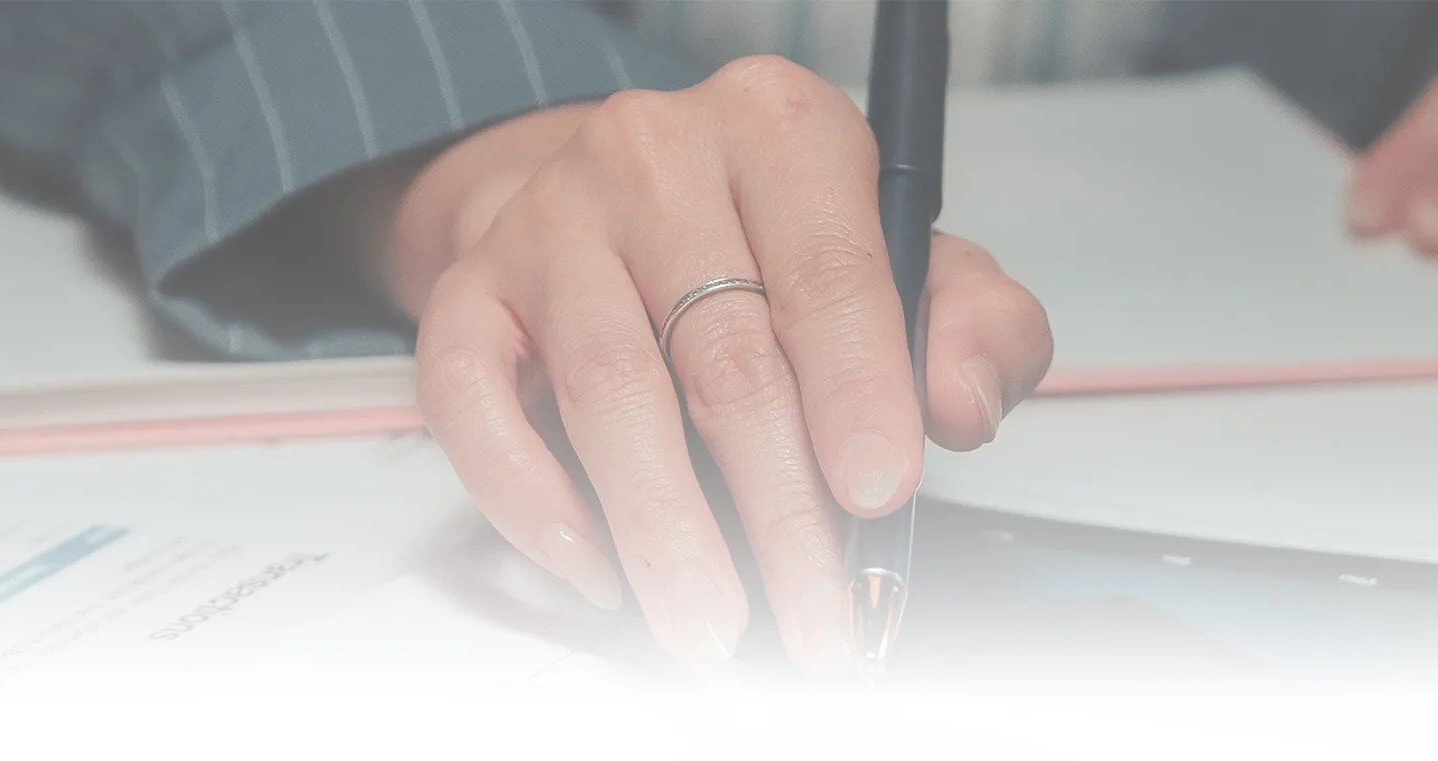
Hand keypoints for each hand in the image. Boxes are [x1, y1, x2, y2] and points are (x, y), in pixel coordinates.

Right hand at [380, 57, 1055, 672]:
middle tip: (815, 613)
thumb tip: (961, 402)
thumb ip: (971, 324)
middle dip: (779, 508)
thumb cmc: (766, 244)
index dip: (857, 394)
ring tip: (712, 623)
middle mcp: (653, 156)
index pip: (826, 273)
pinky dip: (535, 502)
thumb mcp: (903, 258)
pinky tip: (599, 570)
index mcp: (776, 130)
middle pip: (723, 354)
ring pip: (608, 393)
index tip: (878, 495)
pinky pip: (476, 405)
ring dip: (666, 530)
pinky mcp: (466, 290)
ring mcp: (548, 222)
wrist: (610, 202)